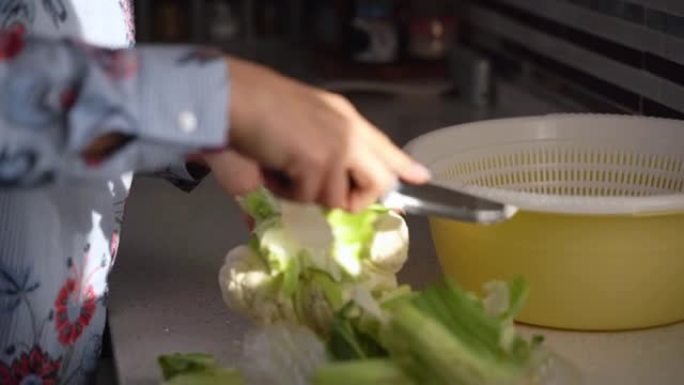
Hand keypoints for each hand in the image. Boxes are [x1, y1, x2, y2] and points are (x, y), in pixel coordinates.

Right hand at [207, 57, 430, 210]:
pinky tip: (273, 166)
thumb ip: (326, 143)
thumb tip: (331, 180)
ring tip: (283, 167)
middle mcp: (351, 133)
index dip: (404, 165)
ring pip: (338, 199)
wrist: (236, 98)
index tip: (422, 178)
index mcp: (347, 118)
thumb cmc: (260, 105)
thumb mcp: (306, 119)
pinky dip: (286, 192)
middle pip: (380, 182)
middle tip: (320, 188)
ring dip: (307, 193)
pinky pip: (309, 199)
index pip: (385, 146)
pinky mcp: (321, 164)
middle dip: (356, 198)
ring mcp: (339, 148)